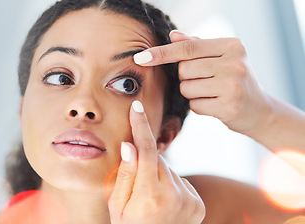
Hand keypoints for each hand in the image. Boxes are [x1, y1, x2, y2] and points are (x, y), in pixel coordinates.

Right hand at [108, 100, 204, 223]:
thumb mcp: (116, 206)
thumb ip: (124, 175)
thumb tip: (130, 145)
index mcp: (149, 196)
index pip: (146, 151)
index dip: (140, 127)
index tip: (137, 107)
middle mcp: (173, 197)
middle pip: (157, 161)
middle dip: (144, 164)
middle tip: (136, 188)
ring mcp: (189, 201)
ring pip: (168, 171)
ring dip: (157, 177)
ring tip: (150, 202)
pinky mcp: (198, 204)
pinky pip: (179, 182)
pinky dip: (170, 187)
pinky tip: (163, 205)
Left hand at [133, 31, 271, 134]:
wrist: (260, 111)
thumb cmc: (233, 80)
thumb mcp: (221, 58)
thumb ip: (196, 46)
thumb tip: (173, 35)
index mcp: (232, 46)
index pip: (188, 47)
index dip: (162, 52)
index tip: (140, 57)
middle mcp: (235, 63)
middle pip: (184, 69)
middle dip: (185, 77)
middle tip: (206, 81)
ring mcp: (233, 85)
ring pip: (186, 88)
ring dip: (192, 93)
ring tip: (212, 93)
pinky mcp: (229, 106)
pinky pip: (194, 105)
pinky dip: (199, 106)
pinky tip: (216, 104)